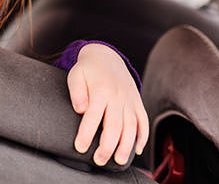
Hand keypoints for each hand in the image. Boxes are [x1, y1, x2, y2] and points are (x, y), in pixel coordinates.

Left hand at [67, 44, 148, 165]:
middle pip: (114, 126)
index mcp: (100, 91)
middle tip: (99, 160)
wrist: (107, 57)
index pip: (92, 116)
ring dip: (126, 146)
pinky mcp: (137, 104)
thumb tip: (80, 109)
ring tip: (119, 161)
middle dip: (107, 146)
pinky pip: (143, 122)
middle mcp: (117, 97)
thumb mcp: (76, 75)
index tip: (80, 147)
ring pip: (131, 127)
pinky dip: (142, 137)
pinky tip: (137, 150)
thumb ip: (77, 92)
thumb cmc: (88, 70)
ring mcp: (129, 101)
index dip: (86, 134)